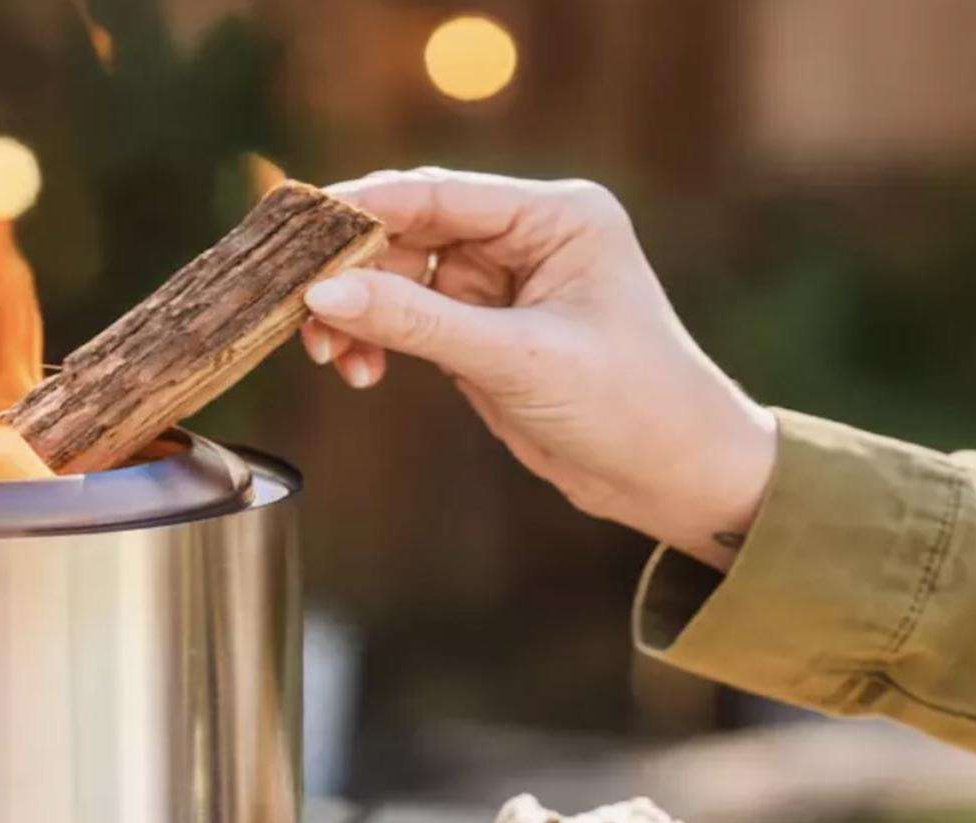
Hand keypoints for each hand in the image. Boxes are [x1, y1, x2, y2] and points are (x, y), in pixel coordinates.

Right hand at [302, 168, 776, 570]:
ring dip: (362, 316)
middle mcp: (529, 239)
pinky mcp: (488, 335)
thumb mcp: (515, 360)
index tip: (304, 238)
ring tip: (336, 359)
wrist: (670, 475)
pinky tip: (364, 371)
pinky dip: (382, 343)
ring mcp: (506, 288)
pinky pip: (414, 323)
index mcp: (556, 216)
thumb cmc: (627, 404)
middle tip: (307, 319)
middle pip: (413, 235)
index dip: (366, 212)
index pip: (441, 195)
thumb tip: (325, 297)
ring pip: (404, 282)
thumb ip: (417, 323)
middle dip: (356, 277)